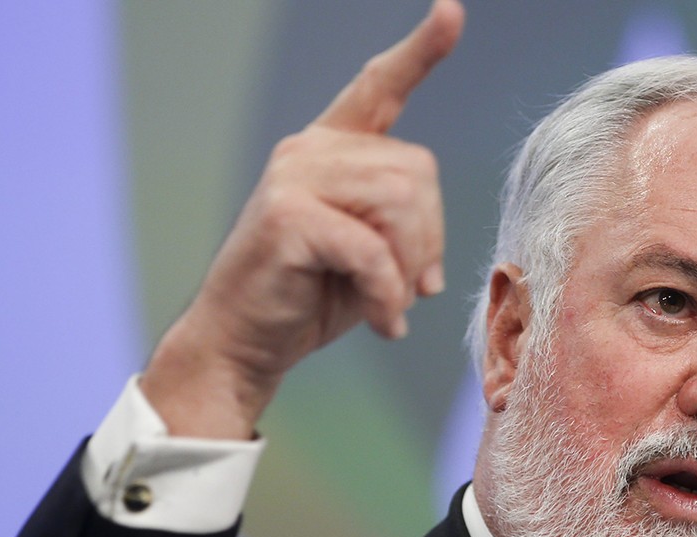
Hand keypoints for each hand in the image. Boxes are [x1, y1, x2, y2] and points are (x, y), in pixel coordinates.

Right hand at [139, 0, 464, 438]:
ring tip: (385, 303)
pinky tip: (382, 324)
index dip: (421, 52)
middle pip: (418, 173)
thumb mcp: (373, 258)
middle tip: (405, 286)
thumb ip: (405, 231)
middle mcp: (309, 149)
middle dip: (428, 239)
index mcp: (333, 149)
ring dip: (407, 268)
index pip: (381, 88)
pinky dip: (386, 295)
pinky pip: (372, 251)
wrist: (245, 343)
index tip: (451, 10)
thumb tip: (431, 266)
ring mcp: (293, 176)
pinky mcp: (287, 215)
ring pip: (401, 206)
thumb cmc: (310, 297)